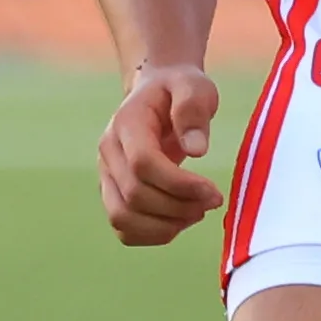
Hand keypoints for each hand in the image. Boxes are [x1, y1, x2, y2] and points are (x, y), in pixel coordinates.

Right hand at [99, 62, 226, 246]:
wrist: (158, 92)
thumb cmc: (179, 89)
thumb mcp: (194, 86)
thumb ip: (194, 111)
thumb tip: (196, 150)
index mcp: (126, 124)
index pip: (143, 164)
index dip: (179, 185)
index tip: (214, 192)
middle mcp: (109, 152)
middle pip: (134, 195)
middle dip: (179, 207)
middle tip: (213, 201)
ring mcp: (107, 175)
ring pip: (123, 218)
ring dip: (165, 226)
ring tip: (197, 213)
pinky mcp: (113, 193)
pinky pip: (124, 229)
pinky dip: (153, 234)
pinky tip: (180, 220)